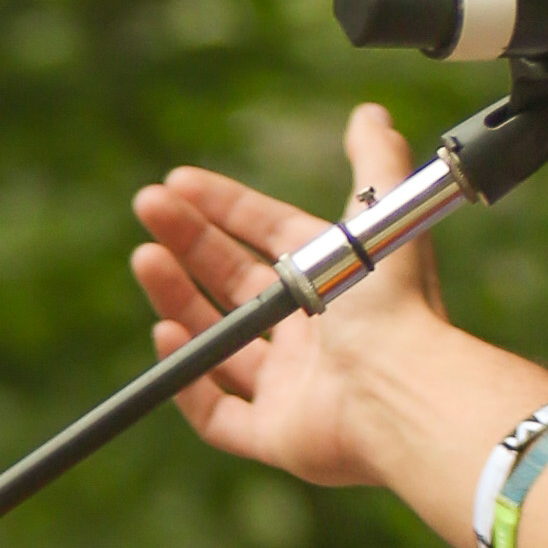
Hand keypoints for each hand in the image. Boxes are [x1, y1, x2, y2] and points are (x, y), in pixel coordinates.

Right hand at [128, 95, 449, 490]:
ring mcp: (293, 387)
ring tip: (145, 259)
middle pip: (235, 281)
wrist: (401, 389)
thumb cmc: (394, 307)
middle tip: (147, 208)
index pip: (269, 234)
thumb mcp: (383, 217)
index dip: (224, 206)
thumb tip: (371, 112)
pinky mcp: (278, 435)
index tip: (177, 182)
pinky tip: (166, 335)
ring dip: (178, 299)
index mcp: (335, 281)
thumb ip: (376, 162)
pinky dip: (189, 381)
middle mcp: (314, 332)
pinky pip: (220, 414)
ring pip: (220, 343)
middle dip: (189, 242)